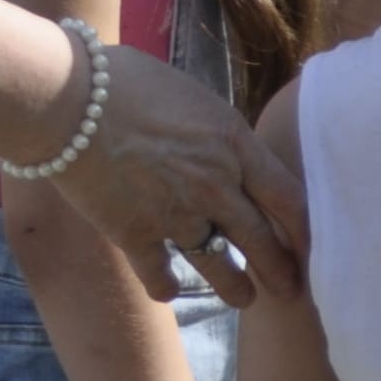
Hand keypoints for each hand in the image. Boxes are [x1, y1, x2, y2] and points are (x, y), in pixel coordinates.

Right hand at [44, 45, 310, 304]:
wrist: (68, 100)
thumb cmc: (124, 81)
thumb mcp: (191, 96)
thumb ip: (213, 131)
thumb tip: (221, 143)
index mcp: (234, 145)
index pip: (288, 196)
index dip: (304, 227)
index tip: (311, 243)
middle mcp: (216, 186)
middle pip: (262, 239)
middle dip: (280, 269)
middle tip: (290, 288)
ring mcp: (177, 214)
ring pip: (219, 265)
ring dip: (235, 287)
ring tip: (244, 299)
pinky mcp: (135, 235)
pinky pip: (161, 275)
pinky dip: (166, 286)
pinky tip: (169, 291)